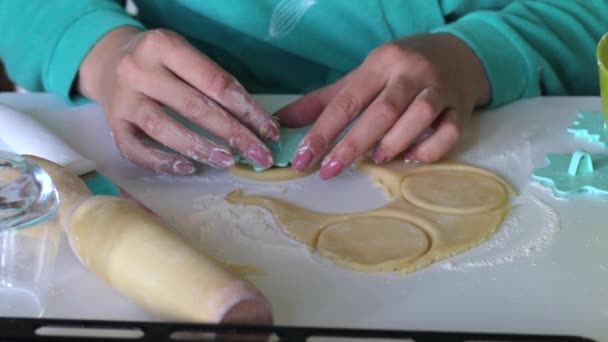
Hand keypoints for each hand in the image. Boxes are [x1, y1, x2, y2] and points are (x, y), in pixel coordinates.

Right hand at [78, 27, 278, 174]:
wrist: (107, 60)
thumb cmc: (160, 63)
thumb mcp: (185, 58)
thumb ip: (215, 83)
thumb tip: (259, 123)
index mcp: (164, 46)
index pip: (216, 82)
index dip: (248, 110)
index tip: (269, 131)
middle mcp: (139, 69)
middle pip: (195, 107)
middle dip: (234, 135)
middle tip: (259, 156)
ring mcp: (122, 98)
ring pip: (164, 128)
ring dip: (201, 149)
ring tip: (228, 161)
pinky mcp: (112, 123)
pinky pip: (136, 150)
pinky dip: (163, 162)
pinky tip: (188, 169)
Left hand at [276, 33, 490, 179]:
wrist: (456, 54)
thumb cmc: (398, 71)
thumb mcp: (360, 78)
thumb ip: (323, 102)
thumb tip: (282, 122)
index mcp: (380, 63)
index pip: (347, 100)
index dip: (322, 132)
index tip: (303, 159)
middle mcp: (411, 72)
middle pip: (383, 109)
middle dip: (353, 143)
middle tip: (331, 170)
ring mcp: (440, 88)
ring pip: (421, 115)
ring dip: (395, 141)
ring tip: (376, 160)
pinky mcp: (461, 107)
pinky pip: (451, 131)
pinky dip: (432, 149)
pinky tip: (412, 158)